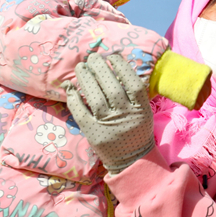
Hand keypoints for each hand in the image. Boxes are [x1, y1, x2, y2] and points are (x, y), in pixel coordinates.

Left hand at [67, 53, 154, 173]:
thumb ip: (133, 94)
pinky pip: (80, 113)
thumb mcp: (143, 112)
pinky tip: (72, 88)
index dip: (123, 68)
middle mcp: (125, 116)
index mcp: (140, 110)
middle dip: (100, 68)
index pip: (133, 84)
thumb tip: (116, 68)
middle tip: (92, 58)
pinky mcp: (93, 133)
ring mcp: (108, 125)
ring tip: (81, 67)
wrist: (132, 160)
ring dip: (86, 79)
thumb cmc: (137, 131)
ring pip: (95, 97)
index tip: (113, 56)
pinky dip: (74, 99)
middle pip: (112, 87)